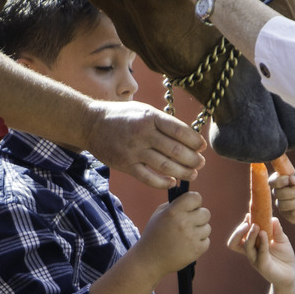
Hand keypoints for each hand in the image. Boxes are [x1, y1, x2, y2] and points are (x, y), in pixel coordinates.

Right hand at [85, 100, 204, 188]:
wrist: (92, 124)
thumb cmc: (123, 116)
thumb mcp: (144, 111)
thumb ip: (164, 123)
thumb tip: (189, 136)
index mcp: (150, 117)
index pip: (179, 130)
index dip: (195, 141)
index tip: (202, 147)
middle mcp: (143, 134)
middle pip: (175, 150)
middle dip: (193, 159)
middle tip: (201, 163)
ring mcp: (134, 151)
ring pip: (165, 166)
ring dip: (183, 172)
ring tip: (192, 174)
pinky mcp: (126, 165)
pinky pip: (148, 178)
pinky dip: (163, 182)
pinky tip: (172, 182)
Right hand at [138, 191, 210, 272]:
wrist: (149, 260)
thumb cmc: (154, 235)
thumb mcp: (159, 215)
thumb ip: (175, 204)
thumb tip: (191, 199)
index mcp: (174, 212)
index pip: (196, 197)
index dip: (194, 201)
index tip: (191, 206)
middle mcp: (184, 223)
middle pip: (206, 213)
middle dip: (198, 217)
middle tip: (189, 222)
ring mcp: (191, 237)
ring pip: (207, 228)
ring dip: (199, 231)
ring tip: (186, 236)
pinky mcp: (197, 250)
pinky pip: (207, 241)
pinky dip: (199, 243)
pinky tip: (187, 244)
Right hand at [227, 216, 294, 287]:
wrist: (290, 273)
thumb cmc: (283, 256)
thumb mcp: (281, 239)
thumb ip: (276, 230)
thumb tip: (273, 218)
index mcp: (252, 245)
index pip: (240, 235)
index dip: (242, 225)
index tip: (248, 215)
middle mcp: (251, 252)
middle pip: (235, 242)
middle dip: (239, 231)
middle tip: (248, 221)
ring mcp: (255, 259)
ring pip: (246, 246)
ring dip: (250, 235)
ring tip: (256, 226)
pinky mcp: (263, 266)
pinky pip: (260, 253)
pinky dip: (261, 242)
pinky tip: (264, 234)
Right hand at [271, 169, 294, 225]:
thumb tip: (292, 178)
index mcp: (283, 181)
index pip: (273, 181)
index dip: (278, 181)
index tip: (288, 180)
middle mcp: (279, 193)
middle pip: (277, 193)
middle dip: (291, 192)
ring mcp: (282, 205)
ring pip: (284, 205)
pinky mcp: (287, 216)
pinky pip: (292, 214)